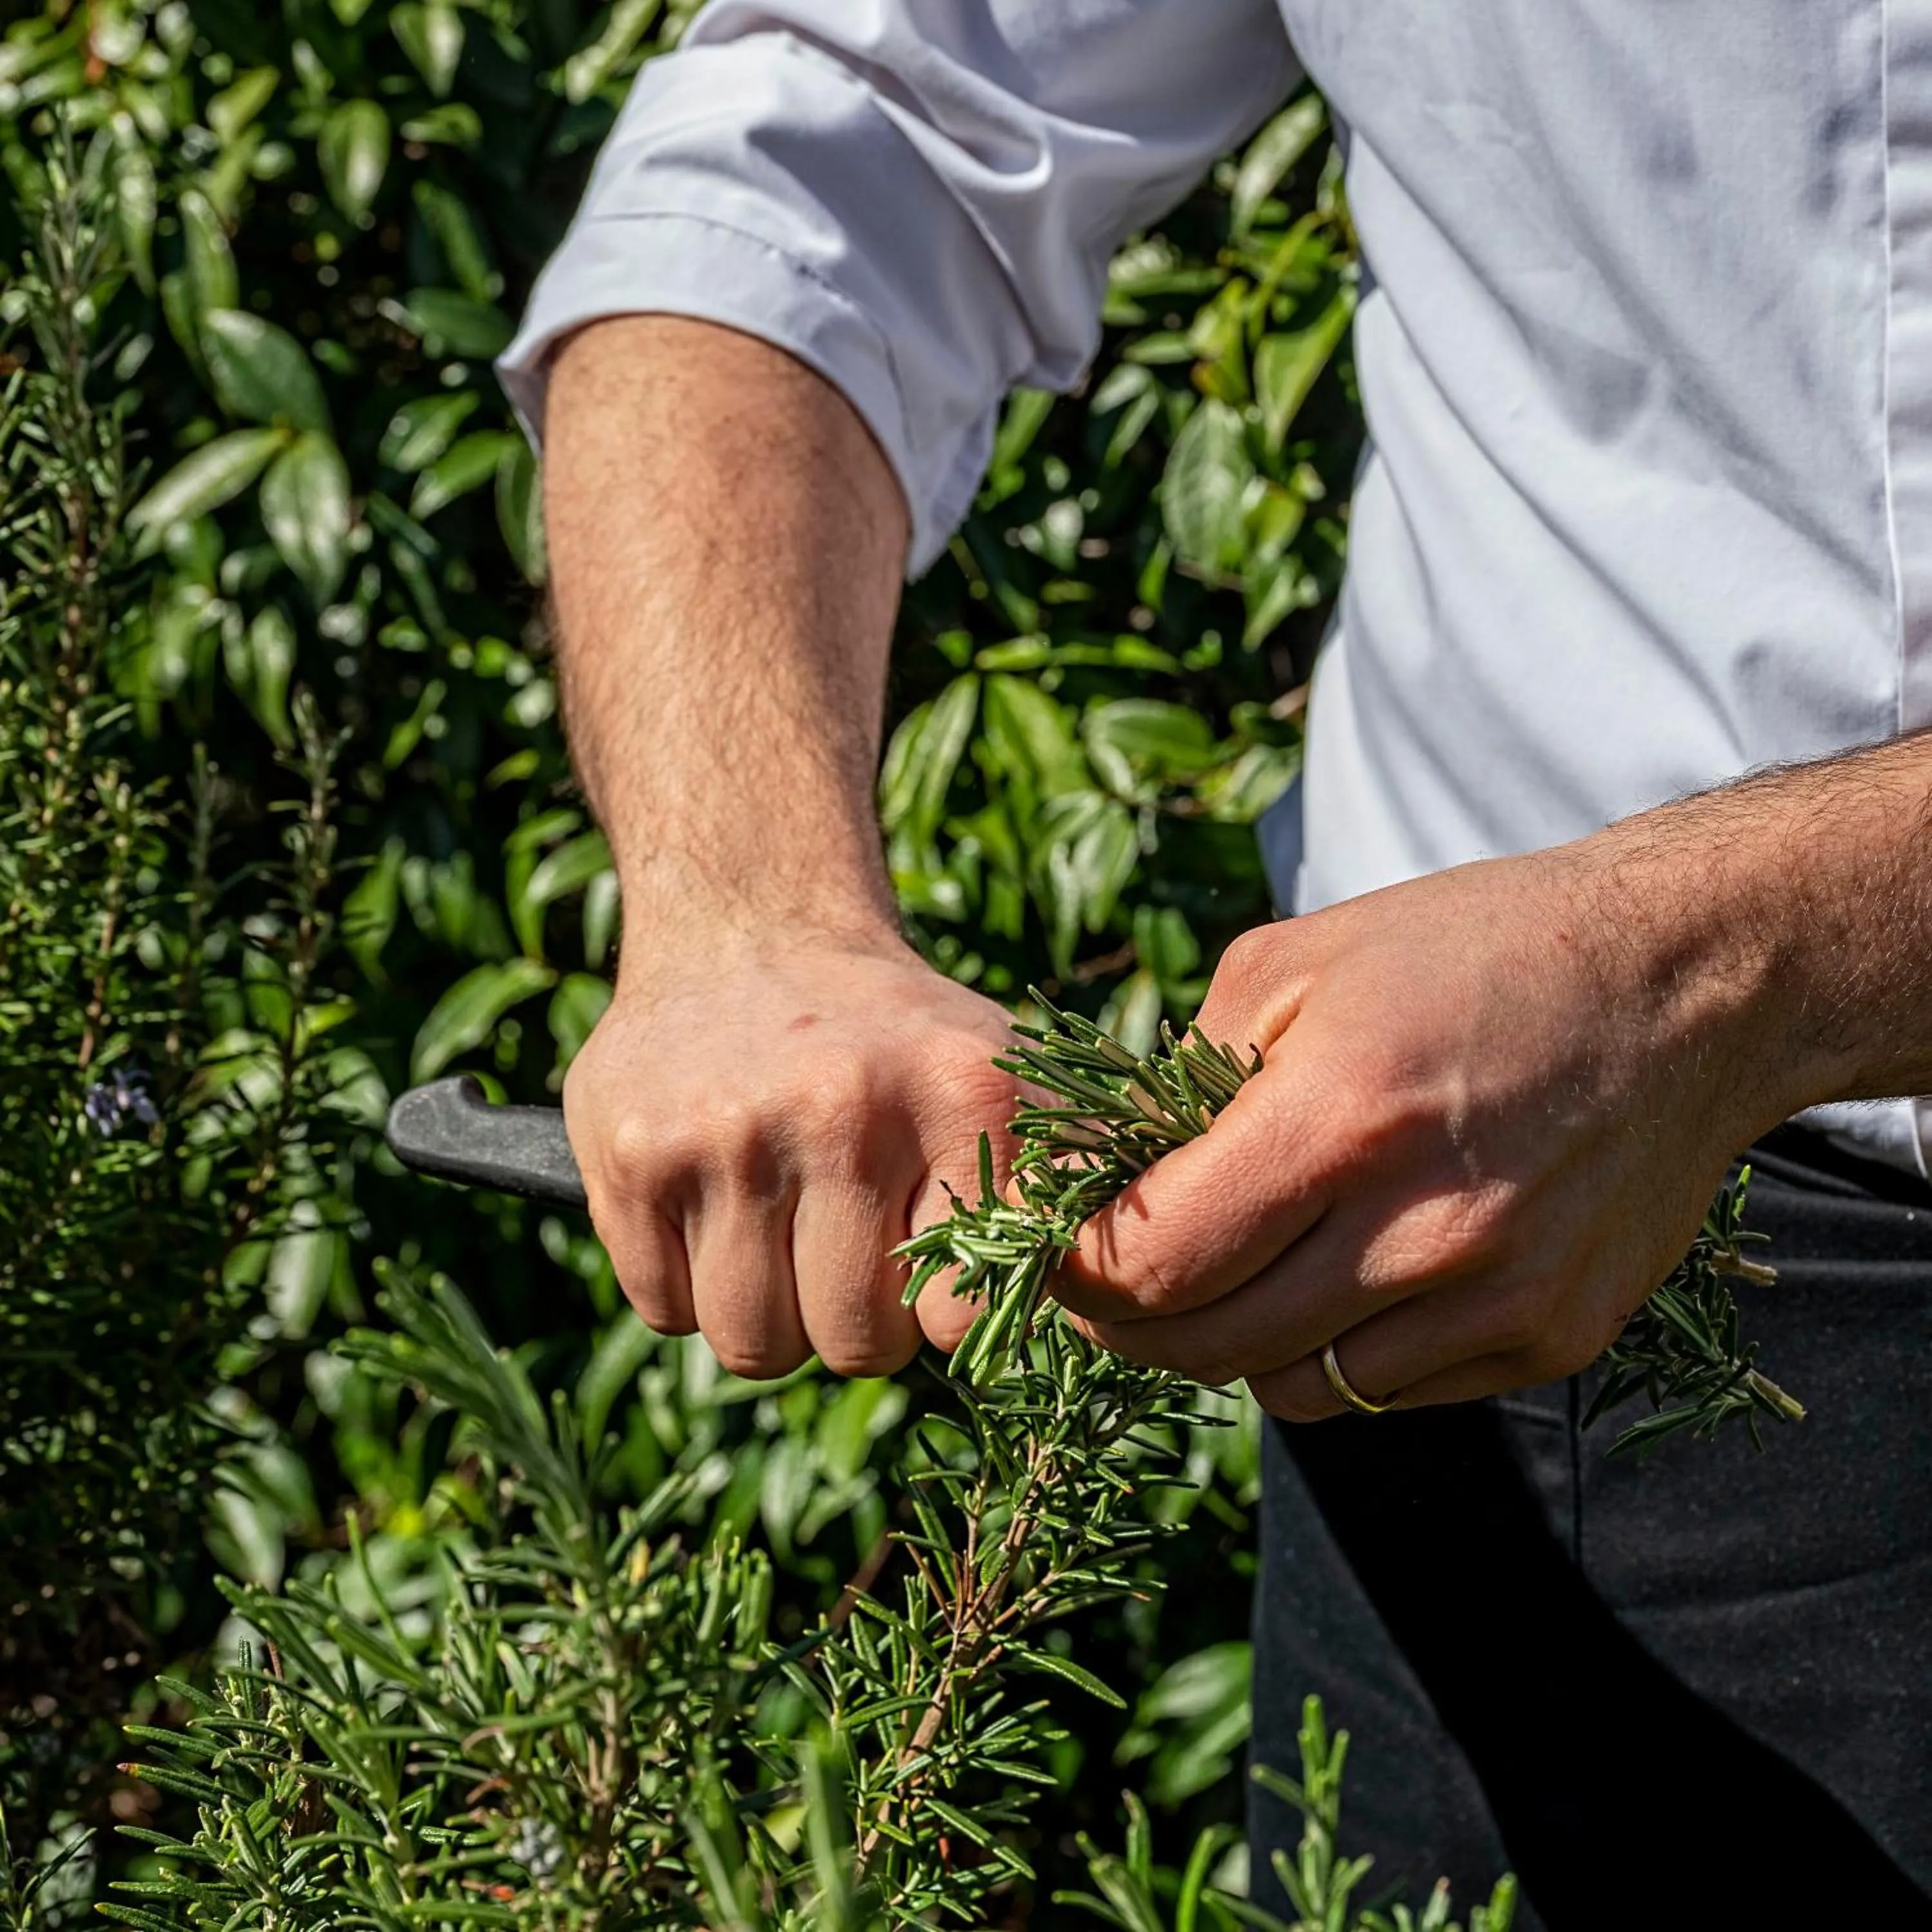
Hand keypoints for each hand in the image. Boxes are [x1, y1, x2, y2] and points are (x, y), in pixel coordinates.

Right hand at [564, 934, 1018, 1377]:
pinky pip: (664, 1312)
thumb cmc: (892, 1039)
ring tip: (783, 1227)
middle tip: (847, 1243)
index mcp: (961, 1091)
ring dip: (771, 1314)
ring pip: (752, 1344)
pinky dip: (688, 1286)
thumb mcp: (1000, 1076)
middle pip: (852, 1344)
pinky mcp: (630, 1154)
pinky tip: (715, 1205)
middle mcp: (842, 1107)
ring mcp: (725, 1133)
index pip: (962, 1318)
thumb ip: (1063, 1181)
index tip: (928, 1266)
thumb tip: (1107, 1296)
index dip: (939, 1312)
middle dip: (854, 1322)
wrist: (748, 926)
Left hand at [1052, 840, 1784, 1417]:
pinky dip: (1342, 1354)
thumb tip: (1102, 1173)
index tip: (1059, 1254)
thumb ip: (1180, 1074)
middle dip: (1134, 1324)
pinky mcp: (1553, 1339)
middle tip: (1117, 1283)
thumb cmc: (1472, 952)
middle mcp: (1424, 1231)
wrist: (1679, 982)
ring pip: (1298, 1392)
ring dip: (1239, 1347)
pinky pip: (1393, 1393)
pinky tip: (1348, 1276)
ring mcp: (1497, 1299)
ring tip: (1242, 1271)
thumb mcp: (1292, 962)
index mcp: (1340, 1119)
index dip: (1079, 1275)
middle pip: (1209, 1348)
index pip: (1155, 1265)